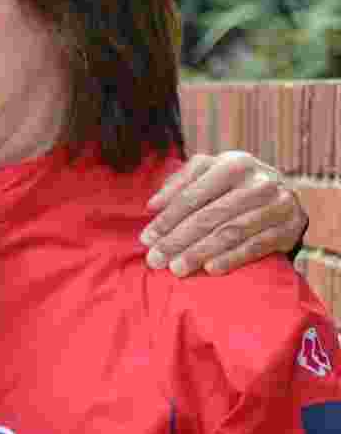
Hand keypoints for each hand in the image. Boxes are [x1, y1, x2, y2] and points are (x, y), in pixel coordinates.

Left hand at [141, 151, 306, 276]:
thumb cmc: (233, 185)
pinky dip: (231, 258)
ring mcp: (277, 204)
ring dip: (200, 252)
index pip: (192, 196)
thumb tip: (152, 206)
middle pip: (209, 216)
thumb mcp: (209, 173)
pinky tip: (210, 269)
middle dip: (177, 240)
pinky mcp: (288, 227)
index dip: (167, 219)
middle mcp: (257, 181)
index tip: (146, 239)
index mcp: (233, 164)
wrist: (283, 196)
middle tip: (155, 260)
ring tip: (176, 268)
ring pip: (230, 232)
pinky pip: (255, 246)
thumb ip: (179, 184)